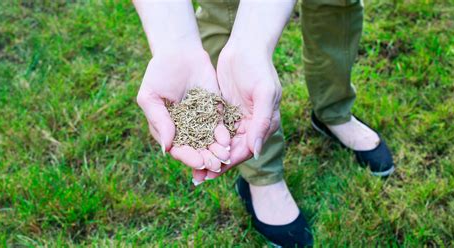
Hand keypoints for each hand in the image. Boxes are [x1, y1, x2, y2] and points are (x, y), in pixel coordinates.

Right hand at [137, 49, 230, 171]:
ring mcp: (201, 121)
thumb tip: (166, 148)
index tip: (198, 161)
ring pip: (210, 141)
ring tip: (224, 156)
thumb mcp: (150, 97)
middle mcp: (186, 129)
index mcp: (168, 130)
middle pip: (197, 150)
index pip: (179, 149)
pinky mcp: (214, 111)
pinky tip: (227, 139)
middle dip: (206, 158)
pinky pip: (219, 126)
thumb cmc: (158, 74)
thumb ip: (159, 121)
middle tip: (216, 165)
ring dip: (217, 150)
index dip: (188, 157)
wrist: (179, 52)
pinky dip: (223, 134)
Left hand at [199, 43, 281, 179]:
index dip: (228, 162)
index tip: (212, 172)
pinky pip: (213, 131)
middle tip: (197, 177)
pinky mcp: (224, 111)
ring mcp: (237, 119)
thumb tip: (256, 152)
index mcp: (264, 125)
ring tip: (191, 169)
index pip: (245, 150)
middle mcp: (251, 126)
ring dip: (207, 156)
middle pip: (232, 151)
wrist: (246, 47)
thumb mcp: (264, 93)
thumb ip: (261, 122)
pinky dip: (203, 140)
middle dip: (215, 164)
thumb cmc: (258, 68)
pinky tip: (189, 147)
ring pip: (221, 144)